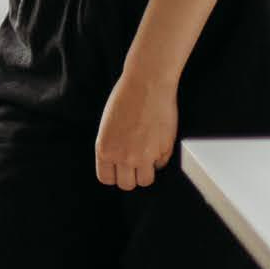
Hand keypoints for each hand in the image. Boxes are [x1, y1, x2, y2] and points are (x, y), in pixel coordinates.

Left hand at [96, 69, 178, 190]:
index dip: (114, 175)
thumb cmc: (124, 99)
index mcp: (105, 150)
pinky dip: (160, 158)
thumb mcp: (107, 126)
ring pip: (146, 181)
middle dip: (130, 176)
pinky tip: (157, 143)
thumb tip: (118, 163)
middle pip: (127, 184)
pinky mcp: (164, 150)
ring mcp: (145, 155)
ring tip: (146, 158)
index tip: (118, 169)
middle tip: (133, 165)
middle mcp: (124, 156)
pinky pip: (161, 164)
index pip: (107, 179)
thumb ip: (111, 147)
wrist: (147, 84)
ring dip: (146, 172)